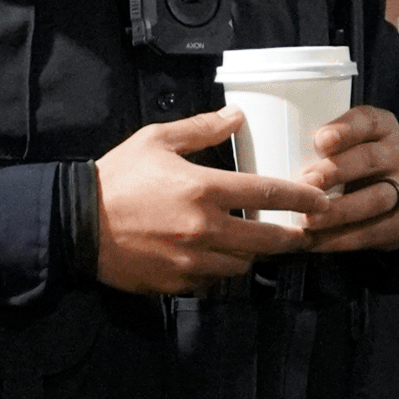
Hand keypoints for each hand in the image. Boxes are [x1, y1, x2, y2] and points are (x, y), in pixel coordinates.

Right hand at [96, 110, 326, 294]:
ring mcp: (193, 261)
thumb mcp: (156, 141)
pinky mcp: (179, 283)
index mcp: (204, 190)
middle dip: (293, 236)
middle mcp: (205, 229)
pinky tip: (223, 257)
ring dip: (256, 254)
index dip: (302, 197)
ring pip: (244, 264)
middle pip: (268, 240)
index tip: (322, 200)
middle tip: (305, 231)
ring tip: (260, 242)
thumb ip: (202, 129)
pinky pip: (216, 281)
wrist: (76, 224)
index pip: (269, 194)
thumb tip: (237, 115)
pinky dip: (224, 270)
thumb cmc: (117, 177)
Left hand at [298, 104, 398, 252]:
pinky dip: (342, 239)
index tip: (320, 140)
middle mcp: (398, 155)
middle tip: (306, 183)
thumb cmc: (357, 162)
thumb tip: (265, 139)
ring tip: (308, 219)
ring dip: (339, 210)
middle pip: (369, 159)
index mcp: (382, 128)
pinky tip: (316, 241)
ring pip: (375, 199)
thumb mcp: (349, 141)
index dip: (345, 130)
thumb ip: (320, 140)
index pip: (368, 121)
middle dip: (336, 171)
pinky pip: (373, 232)